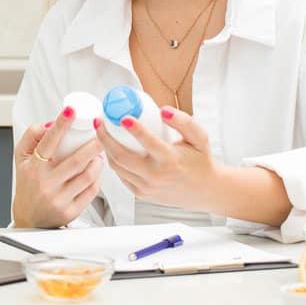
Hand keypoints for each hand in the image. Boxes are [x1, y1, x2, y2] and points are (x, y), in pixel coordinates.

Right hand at [12, 105, 103, 227]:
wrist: (29, 219)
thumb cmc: (28, 184)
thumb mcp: (21, 159)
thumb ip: (31, 137)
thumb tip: (49, 123)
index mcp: (34, 167)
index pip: (49, 142)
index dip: (61, 124)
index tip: (72, 110)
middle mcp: (46, 183)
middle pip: (75, 160)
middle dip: (93, 144)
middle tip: (103, 134)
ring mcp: (59, 199)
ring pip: (86, 176)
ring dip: (97, 161)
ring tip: (99, 154)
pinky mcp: (70, 211)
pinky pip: (90, 191)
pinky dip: (97, 179)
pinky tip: (96, 171)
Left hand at [97, 106, 215, 209]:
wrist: (205, 190)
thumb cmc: (201, 162)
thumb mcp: (199, 138)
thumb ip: (183, 121)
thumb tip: (163, 110)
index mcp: (170, 160)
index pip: (148, 141)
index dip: (133, 128)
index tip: (122, 116)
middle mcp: (156, 176)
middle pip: (121, 156)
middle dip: (105, 137)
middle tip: (100, 122)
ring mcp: (147, 187)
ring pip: (117, 167)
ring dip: (106, 149)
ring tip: (102, 133)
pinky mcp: (142, 194)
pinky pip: (122, 177)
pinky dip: (114, 162)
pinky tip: (112, 149)